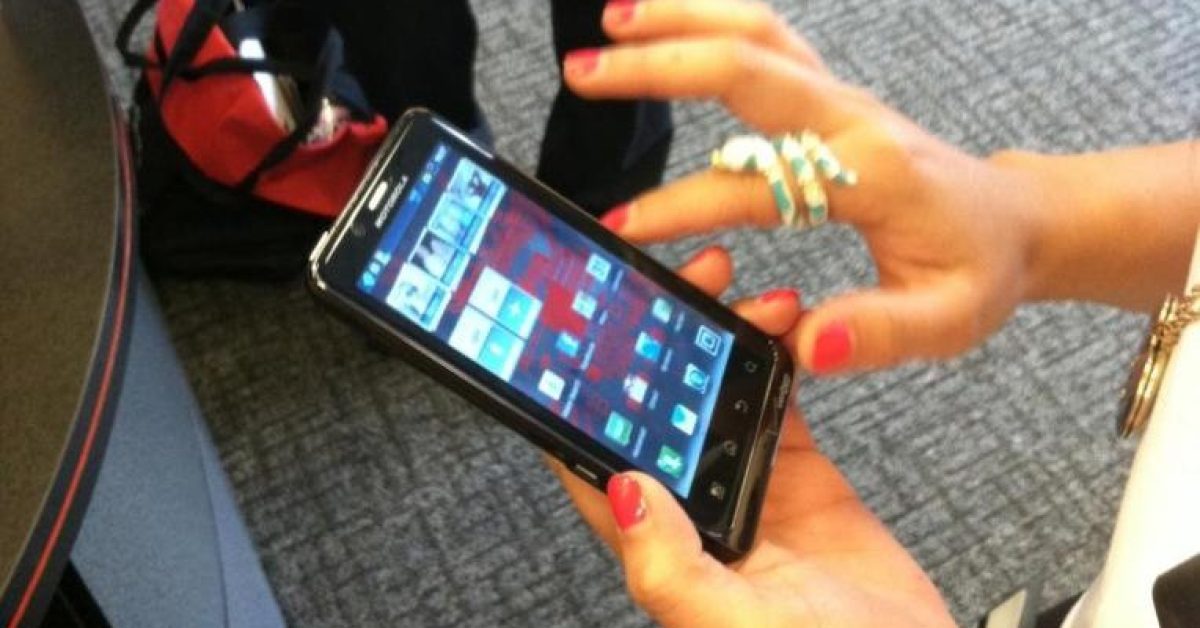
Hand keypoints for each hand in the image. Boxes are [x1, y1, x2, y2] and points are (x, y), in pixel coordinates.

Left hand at [547, 245, 953, 627]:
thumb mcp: (734, 625)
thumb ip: (671, 569)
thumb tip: (623, 490)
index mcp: (657, 542)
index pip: (593, 453)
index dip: (578, 388)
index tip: (588, 322)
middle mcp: (692, 506)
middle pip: (652, 403)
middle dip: (657, 336)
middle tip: (683, 281)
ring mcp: (744, 483)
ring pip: (712, 390)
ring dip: (720, 336)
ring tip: (744, 292)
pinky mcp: (798, 474)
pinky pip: (775, 398)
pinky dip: (777, 356)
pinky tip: (785, 324)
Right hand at [563, 0, 1052, 373]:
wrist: (1014, 219)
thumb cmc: (979, 266)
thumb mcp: (949, 317)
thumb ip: (882, 331)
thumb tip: (808, 344)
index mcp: (870, 173)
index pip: (756, 184)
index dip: (682, 206)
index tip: (623, 228)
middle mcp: (849, 119)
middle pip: (747, 64)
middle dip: (660, 65)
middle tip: (585, 73)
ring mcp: (837, 99)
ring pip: (756, 32)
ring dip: (682, 19)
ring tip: (610, 22)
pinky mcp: (828, 97)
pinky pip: (765, 41)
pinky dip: (710, 22)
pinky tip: (666, 26)